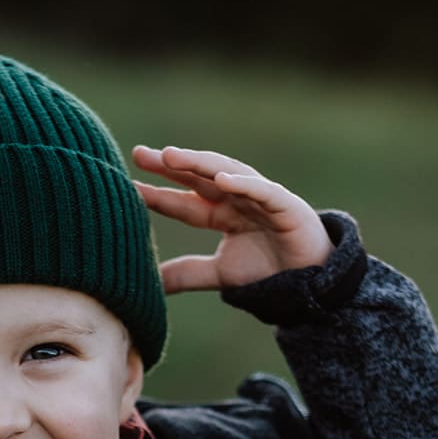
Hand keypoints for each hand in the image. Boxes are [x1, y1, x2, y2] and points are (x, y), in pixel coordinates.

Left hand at [132, 145, 333, 292]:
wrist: (310, 282)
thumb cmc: (268, 271)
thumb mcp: (219, 274)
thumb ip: (186, 274)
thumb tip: (149, 284)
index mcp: (220, 213)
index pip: (183, 200)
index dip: (157, 193)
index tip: (127, 187)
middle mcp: (236, 198)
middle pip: (199, 176)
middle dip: (172, 164)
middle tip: (141, 154)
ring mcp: (259, 197)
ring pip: (227, 173)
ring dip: (200, 163)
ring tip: (173, 156)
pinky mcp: (285, 204)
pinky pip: (262, 190)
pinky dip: (244, 183)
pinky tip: (222, 178)